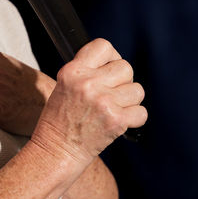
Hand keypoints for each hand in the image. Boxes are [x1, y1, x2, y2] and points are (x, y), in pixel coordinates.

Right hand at [31, 38, 146, 165]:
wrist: (56, 151)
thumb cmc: (59, 121)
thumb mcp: (64, 86)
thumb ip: (87, 71)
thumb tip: (114, 63)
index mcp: (73, 71)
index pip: (104, 46)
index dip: (111, 57)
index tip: (109, 69)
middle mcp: (88, 83)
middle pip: (126, 67)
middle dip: (123, 81)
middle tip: (111, 95)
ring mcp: (103, 102)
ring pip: (137, 90)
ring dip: (130, 101)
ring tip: (114, 110)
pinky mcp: (116, 121)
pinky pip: (141, 112)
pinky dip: (134, 119)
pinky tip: (119, 123)